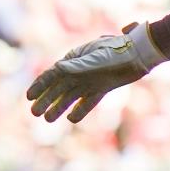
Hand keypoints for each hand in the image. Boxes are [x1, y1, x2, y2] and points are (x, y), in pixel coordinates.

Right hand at [27, 23, 163, 122]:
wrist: (140, 54)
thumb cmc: (118, 51)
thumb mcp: (98, 57)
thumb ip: (79, 65)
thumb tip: (58, 68)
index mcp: (74, 59)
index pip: (52, 75)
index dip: (40, 86)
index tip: (29, 97)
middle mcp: (79, 71)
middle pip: (58, 88)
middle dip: (45, 100)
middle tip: (34, 113)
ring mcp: (90, 81)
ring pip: (70, 97)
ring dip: (58, 107)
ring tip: (47, 119)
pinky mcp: (102, 89)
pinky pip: (88, 102)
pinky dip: (80, 110)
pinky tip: (71, 119)